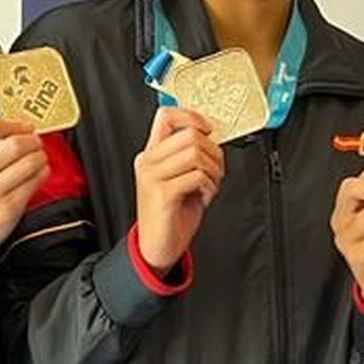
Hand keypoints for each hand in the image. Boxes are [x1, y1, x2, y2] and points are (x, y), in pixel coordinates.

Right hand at [0, 115, 49, 249]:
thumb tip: (16, 127)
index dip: (15, 124)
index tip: (26, 127)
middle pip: (15, 143)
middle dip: (33, 140)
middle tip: (36, 142)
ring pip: (29, 162)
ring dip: (41, 157)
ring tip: (39, 158)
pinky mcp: (7, 208)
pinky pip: (34, 183)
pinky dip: (42, 174)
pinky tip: (39, 173)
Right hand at [134, 106, 224, 273]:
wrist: (156, 248)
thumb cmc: (171, 214)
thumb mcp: (179, 178)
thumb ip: (188, 156)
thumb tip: (210, 139)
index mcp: (152, 154)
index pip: (167, 115)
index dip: (192, 117)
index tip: (208, 131)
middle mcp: (149, 162)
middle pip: (189, 134)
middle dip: (213, 151)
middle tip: (215, 169)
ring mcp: (153, 177)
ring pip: (195, 153)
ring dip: (213, 170)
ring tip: (209, 185)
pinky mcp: (162, 193)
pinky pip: (196, 176)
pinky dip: (209, 186)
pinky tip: (204, 197)